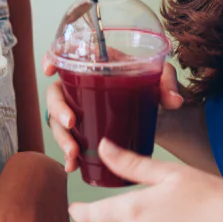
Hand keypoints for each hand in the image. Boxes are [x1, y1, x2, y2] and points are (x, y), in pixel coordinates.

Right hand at [42, 55, 183, 172]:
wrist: (159, 115)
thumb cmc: (154, 88)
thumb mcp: (161, 79)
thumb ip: (166, 82)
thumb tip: (173, 99)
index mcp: (97, 64)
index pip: (67, 55)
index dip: (53, 59)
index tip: (49, 71)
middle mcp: (83, 85)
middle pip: (57, 93)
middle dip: (58, 109)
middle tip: (71, 123)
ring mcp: (81, 109)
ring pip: (58, 120)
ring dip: (62, 137)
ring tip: (73, 153)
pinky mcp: (85, 130)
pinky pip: (69, 140)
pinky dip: (68, 154)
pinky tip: (72, 165)